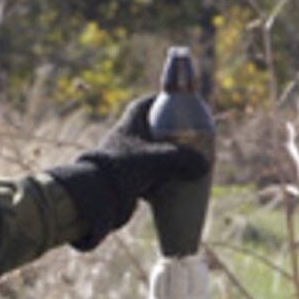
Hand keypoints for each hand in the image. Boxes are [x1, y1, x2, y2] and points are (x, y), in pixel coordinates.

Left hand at [50, 95, 208, 249]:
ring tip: (187, 164)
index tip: (181, 105)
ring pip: (151, 154)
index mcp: (129, 123)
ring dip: (168, 159)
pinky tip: (174, 185)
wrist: (95, 196)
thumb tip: (204, 165)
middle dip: (172, 135)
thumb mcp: (157, 159)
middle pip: (153, 130)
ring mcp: (124, 159)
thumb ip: (183, 158)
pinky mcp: (125, 179)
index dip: (163, 102)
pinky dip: (161, 178)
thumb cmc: (123, 168)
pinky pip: (148, 175)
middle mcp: (125, 138)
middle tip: (191, 140)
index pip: (146, 104)